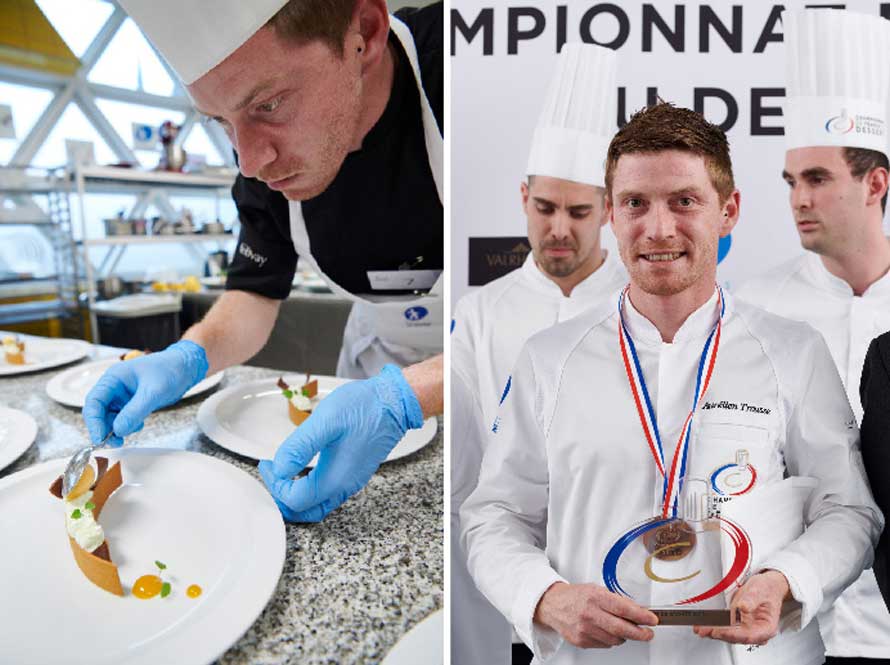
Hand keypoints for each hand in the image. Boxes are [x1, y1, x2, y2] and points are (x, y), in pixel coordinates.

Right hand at [82, 340, 207, 445]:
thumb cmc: (170, 370)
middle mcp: (114, 387)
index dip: (93, 421)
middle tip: (115, 442)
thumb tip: (118, 430)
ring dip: (116, 429)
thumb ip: (135, 411)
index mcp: (113, 378)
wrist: (186, 368)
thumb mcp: (153, 392)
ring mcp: (122, 396)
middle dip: (104, 428)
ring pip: (110, 417)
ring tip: (131, 432)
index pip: (94, 401)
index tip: (100, 438)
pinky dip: (127, 426)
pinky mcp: (131, 403)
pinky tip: (138, 425)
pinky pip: (122, 418)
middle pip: (98, 411)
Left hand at [257, 364, 423, 521]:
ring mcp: (351, 482)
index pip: (295, 500)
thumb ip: (300, 447)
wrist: (394, 402)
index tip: (268, 464)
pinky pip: (328, 494)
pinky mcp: (355, 473)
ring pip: (318, 505)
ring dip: (296, 496)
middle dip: (283, 499)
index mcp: (335, 478)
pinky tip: (302, 470)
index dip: (276, 486)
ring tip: (283, 474)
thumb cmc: (364, 407)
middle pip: (306, 512)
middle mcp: (344, 486)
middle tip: (272, 475)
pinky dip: (309, 489)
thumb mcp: (326, 421)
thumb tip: (279, 469)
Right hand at [534, 582, 657, 647]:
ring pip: (615, 639)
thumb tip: (637, 610)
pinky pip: (605, 644)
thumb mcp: (596, 589)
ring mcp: (584, 629)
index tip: (652, 620)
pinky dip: (610, 639)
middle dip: (640, 633)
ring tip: (623, 629)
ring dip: (624, 636)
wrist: (553, 605)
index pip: (623, 608)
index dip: (641, 616)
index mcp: (595, 596)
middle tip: (648, 633)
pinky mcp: (581, 641)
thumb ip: (616, 600)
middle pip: (621, 628)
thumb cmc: (576, 596)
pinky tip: (606, 631)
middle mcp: (589, 613)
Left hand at [694, 570, 789, 644]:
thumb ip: (751, 599)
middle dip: (719, 634)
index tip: (718, 631)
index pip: (748, 635)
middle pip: (735, 637)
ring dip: (712, 631)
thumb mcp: (760, 590)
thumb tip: (744, 607)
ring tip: (700, 629)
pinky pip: (724, 627)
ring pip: (728, 634)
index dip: (732, 634)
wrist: (766, 586)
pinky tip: (703, 625)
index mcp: (766, 627)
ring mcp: (745, 629)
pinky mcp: (737, 625)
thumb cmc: (766, 589)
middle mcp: (756, 632)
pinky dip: (713, 626)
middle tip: (704, 630)